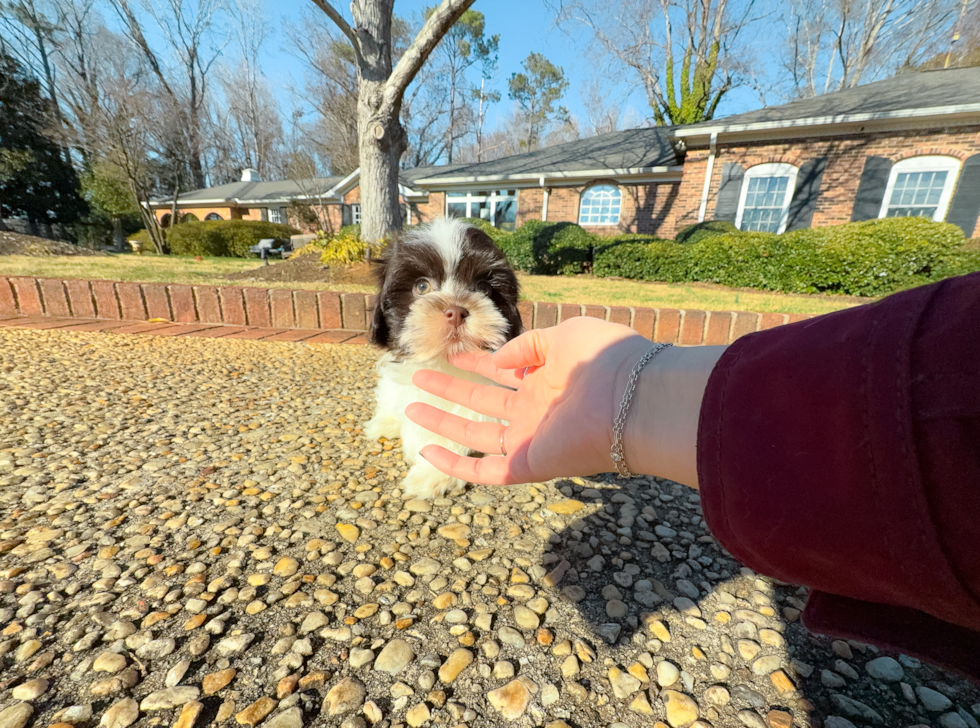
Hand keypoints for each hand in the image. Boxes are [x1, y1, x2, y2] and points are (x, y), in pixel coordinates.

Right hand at [405, 317, 652, 484]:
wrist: (634, 399)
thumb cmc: (607, 360)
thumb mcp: (566, 335)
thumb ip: (531, 345)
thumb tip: (502, 359)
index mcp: (547, 380)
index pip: (504, 373)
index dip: (477, 364)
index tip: (452, 355)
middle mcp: (536, 412)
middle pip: (483, 401)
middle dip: (451, 389)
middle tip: (419, 376)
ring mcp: (530, 440)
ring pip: (476, 434)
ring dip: (443, 421)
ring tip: (411, 408)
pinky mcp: (527, 464)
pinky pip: (484, 471)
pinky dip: (455, 466)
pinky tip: (427, 452)